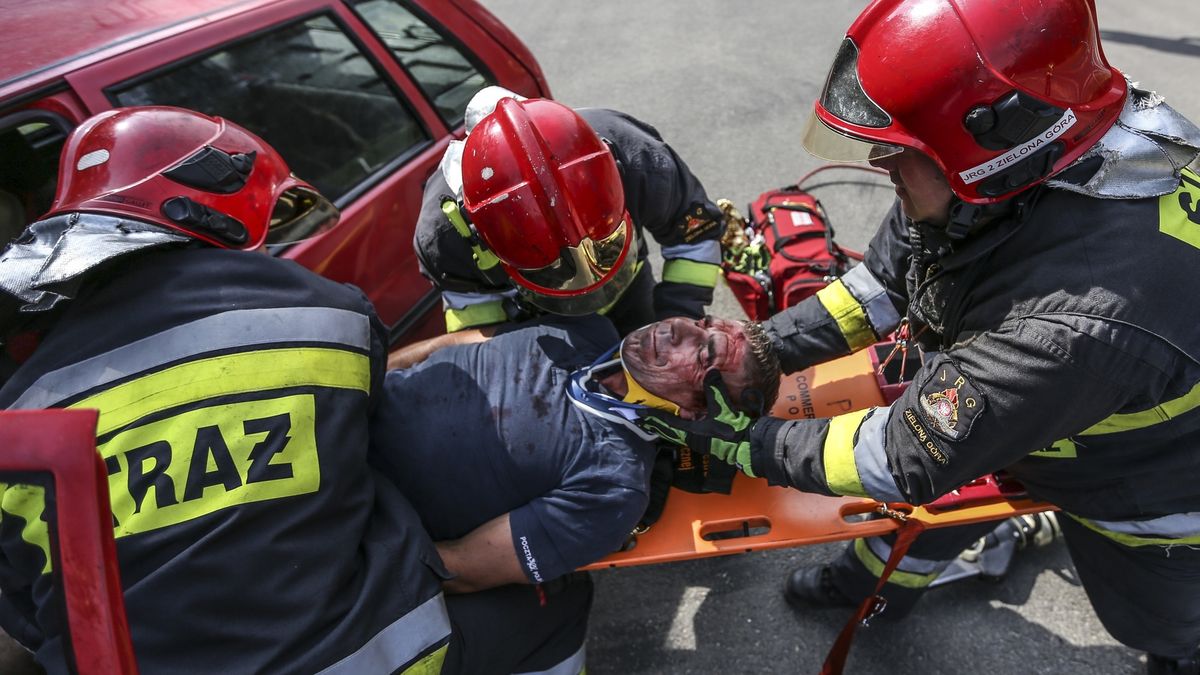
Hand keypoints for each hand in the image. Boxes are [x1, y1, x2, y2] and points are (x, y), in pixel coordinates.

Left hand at [636, 370, 757, 476]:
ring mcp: (697, 441)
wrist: (749, 446)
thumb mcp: (724, 408)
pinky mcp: (705, 441)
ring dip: (664, 425)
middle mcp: (690, 438)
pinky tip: (678, 421)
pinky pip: (684, 433)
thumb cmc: (734, 431)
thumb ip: (715, 390)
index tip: (638, 414)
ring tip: (653, 419)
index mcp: (691, 431)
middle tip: (639, 418)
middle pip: (666, 430)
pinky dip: (676, 426)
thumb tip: (711, 371)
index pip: (665, 423)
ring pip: (674, 432)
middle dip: (653, 423)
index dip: (651, 418)